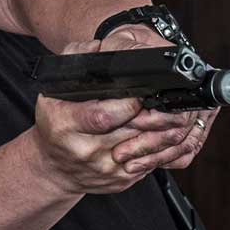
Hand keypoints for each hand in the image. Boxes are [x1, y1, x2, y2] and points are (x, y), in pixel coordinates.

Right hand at [32, 34, 214, 192]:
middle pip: (131, 131)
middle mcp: (84, 150)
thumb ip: (76, 63)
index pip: (103, 117)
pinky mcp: (120, 181)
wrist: (55, 168)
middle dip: (154, 115)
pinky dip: (161, 148)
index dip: (128, 105)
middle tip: (169, 103)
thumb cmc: (56, 124)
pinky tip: (165, 134)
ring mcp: (104, 169)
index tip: (142, 94)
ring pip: (146, 148)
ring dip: (164, 131)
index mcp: (65, 125)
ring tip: (175, 116)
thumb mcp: (54, 91)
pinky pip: (149, 162)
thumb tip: (101, 48)